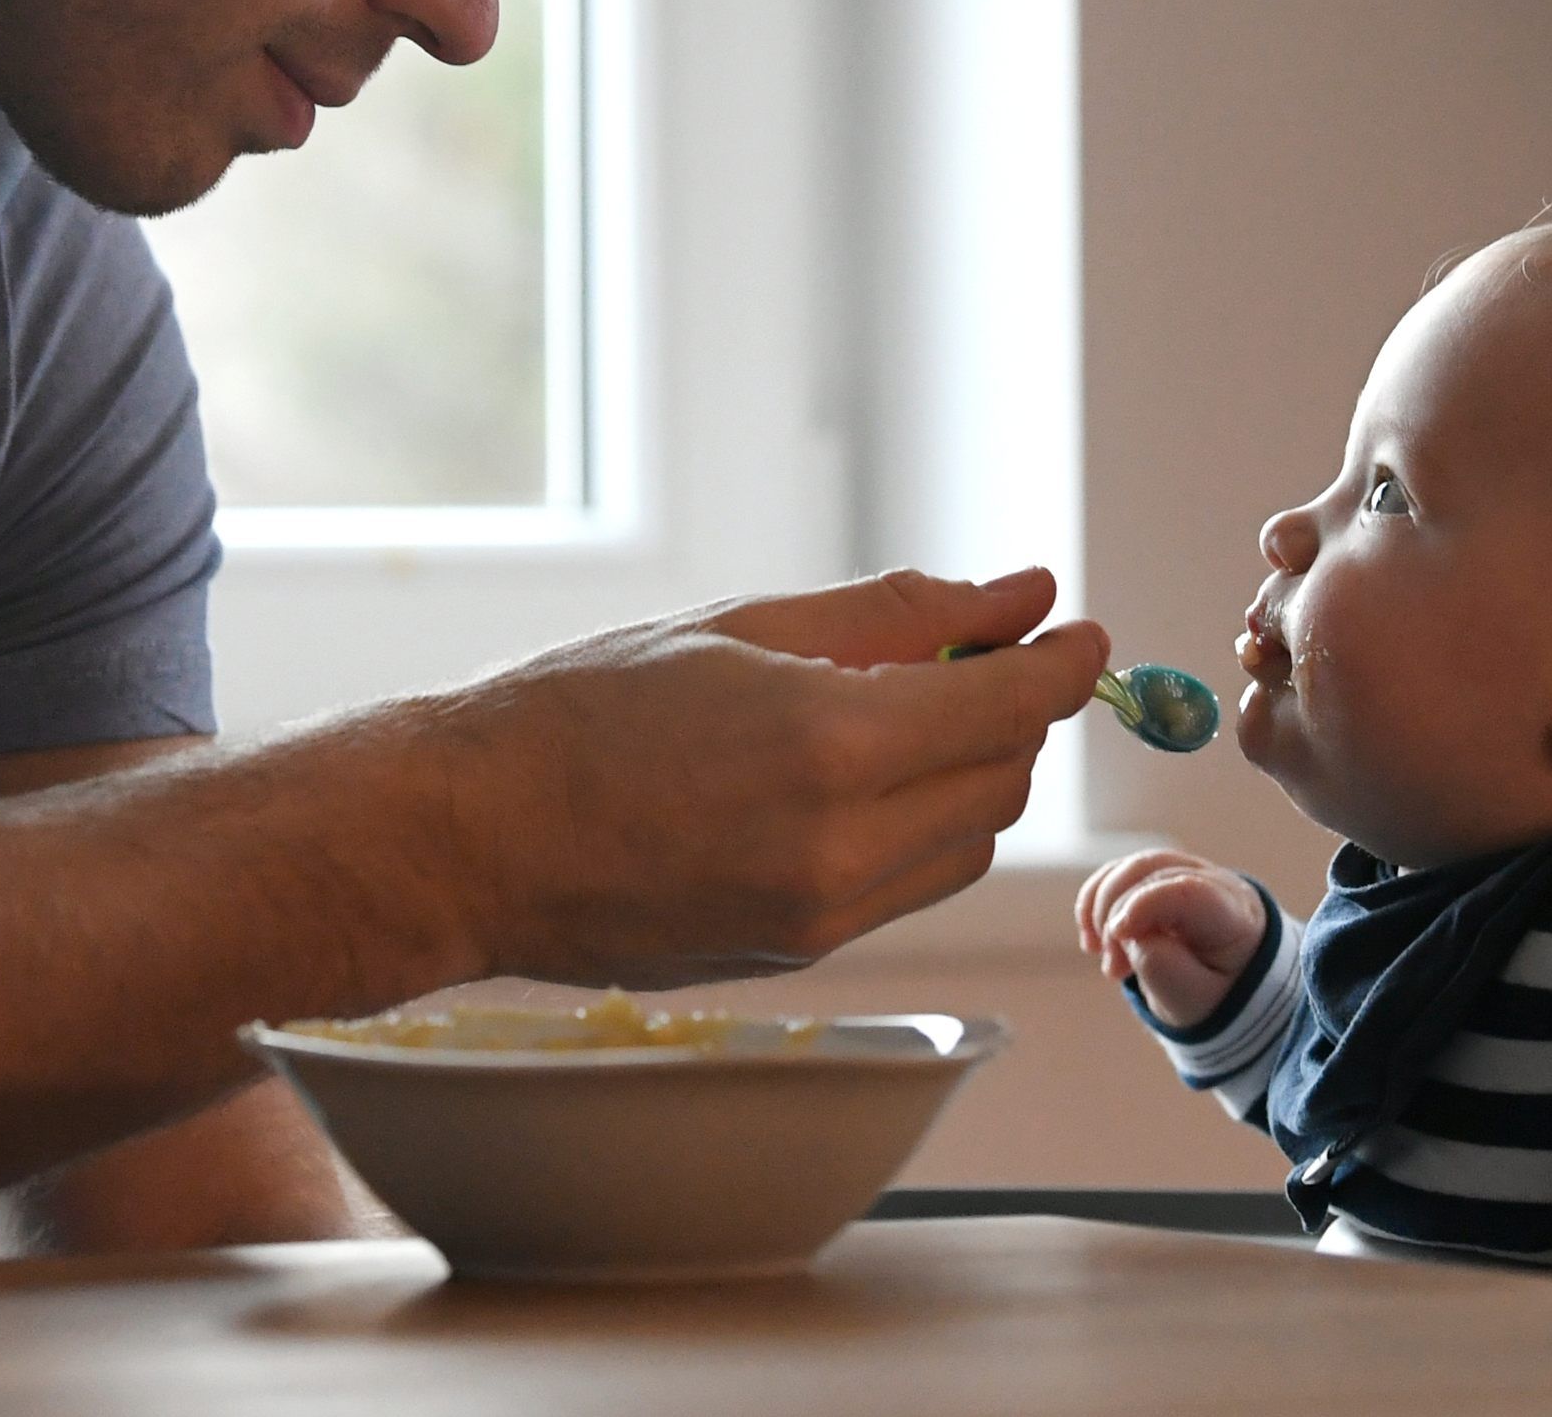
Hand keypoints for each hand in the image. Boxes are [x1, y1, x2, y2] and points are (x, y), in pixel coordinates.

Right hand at [430, 567, 1108, 988]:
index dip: (1060, 663)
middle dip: (1008, 714)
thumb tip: (1019, 594)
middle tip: (968, 656)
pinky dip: (912, 828)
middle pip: (1002, 780)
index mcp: (831, 746)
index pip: (1009, 708)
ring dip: (965, 775)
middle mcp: (842, 848)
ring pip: (965, 842)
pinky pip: (906, 886)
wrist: (472, 839)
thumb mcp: (742, 627)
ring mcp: (822, 917)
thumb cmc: (583, 710)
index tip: (1080, 629)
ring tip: (895, 715)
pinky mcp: (801, 957)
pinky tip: (847, 780)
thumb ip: (899, 615)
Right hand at [1074, 847, 1264, 1029]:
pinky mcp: (1160, 876)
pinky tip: (1091, 938)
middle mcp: (1216, 882)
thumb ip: (1165, 968)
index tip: (1116, 936)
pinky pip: (1120, 872)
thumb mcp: (1193, 1000)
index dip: (1145, 904)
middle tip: (1111, 969)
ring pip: (1134, 867)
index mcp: (1236, 916)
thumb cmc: (1214, 994)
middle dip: (1117, 914)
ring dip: (1103, 906)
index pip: (1189, 892)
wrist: (1225, 987)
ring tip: (1100, 955)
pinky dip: (1096, 900)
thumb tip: (1131, 935)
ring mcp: (1188, 873)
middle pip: (1155, 872)